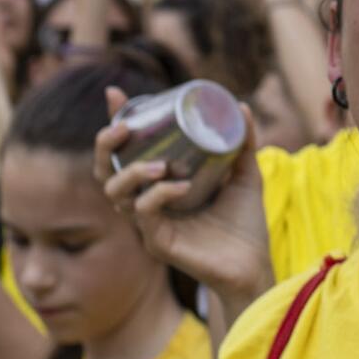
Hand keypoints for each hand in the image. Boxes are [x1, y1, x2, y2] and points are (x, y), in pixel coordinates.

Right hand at [95, 87, 274, 302]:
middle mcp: (146, 203)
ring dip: (132, 172)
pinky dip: (159, 195)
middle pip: (105, 172)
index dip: (115, 124)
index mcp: (159, 184)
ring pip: (116, 194)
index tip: (115, 95)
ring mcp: (148, 225)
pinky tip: (181, 186)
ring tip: (159, 163)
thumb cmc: (244, 222)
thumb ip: (242, 143)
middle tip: (125, 128)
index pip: (126, 152)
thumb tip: (240, 106)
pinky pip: (145, 215)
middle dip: (106, 147)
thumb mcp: (245, 173)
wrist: (253, 263)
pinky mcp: (157, 243)